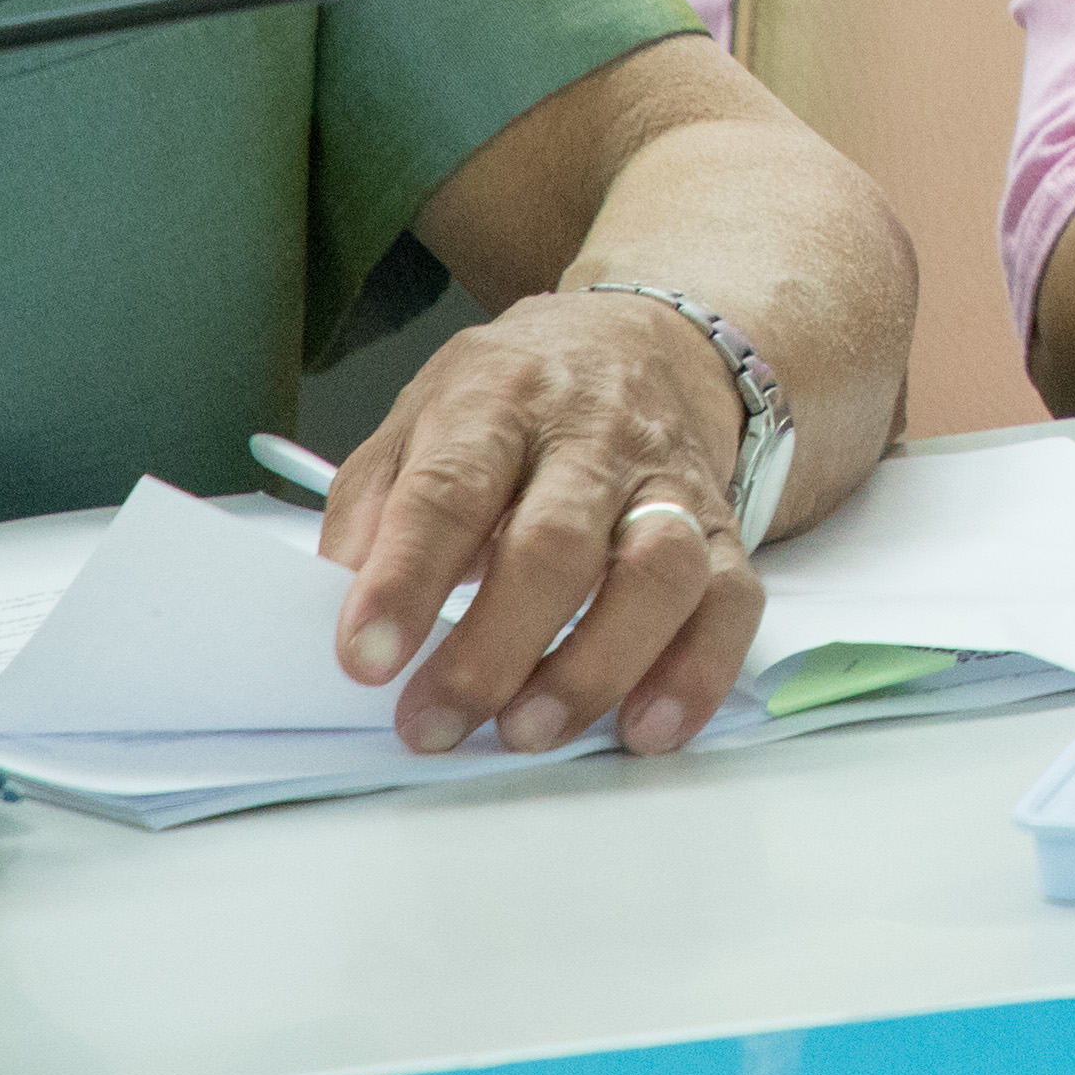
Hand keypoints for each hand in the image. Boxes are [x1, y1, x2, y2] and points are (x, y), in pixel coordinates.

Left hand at [323, 291, 772, 758]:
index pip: (451, 488)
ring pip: (659, 573)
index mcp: (500, 400)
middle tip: (432, 723)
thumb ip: (372, 505)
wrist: (642, 343)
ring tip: (529, 732)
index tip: (364, 660)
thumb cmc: (510, 403)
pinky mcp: (724, 532)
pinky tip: (646, 728)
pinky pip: (732, 605)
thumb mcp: (418, 418)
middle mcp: (594, 437)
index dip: (405, 579)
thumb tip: (342, 601)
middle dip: (493, 648)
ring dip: (595, 667)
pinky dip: (697, 674)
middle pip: (557, 542)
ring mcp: (668, 484)